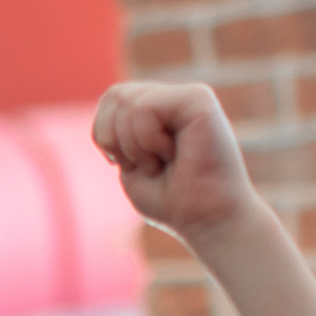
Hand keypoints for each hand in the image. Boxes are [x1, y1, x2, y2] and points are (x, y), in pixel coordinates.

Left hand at [91, 82, 264, 246]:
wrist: (208, 220)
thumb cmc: (172, 201)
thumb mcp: (131, 164)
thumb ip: (117, 129)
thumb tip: (113, 94)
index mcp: (159, 111)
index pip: (110, 101)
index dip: (106, 137)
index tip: (133, 165)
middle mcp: (175, 98)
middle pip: (114, 95)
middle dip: (115, 140)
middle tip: (149, 164)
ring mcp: (189, 95)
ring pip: (127, 101)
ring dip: (135, 146)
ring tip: (165, 161)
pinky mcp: (199, 99)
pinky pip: (144, 107)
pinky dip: (147, 140)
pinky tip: (173, 154)